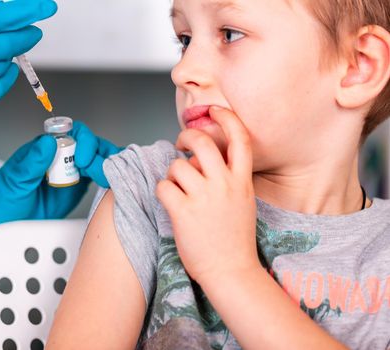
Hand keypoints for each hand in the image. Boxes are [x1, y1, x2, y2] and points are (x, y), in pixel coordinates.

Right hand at [0, 0, 56, 133]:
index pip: (2, 17)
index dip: (27, 11)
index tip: (45, 8)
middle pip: (11, 43)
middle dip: (26, 35)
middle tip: (33, 31)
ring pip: (6, 65)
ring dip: (8, 57)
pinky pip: (0, 87)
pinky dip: (5, 77)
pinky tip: (3, 72)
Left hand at [0, 121, 121, 239]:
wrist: (2, 222)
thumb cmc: (2, 198)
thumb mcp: (15, 180)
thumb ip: (32, 161)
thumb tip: (48, 142)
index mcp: (47, 147)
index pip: (72, 132)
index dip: (83, 141)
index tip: (81, 158)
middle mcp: (62, 156)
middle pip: (91, 144)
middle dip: (99, 154)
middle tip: (93, 171)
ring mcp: (73, 171)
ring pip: (99, 159)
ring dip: (106, 166)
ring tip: (103, 178)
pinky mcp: (80, 187)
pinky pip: (99, 178)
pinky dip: (109, 178)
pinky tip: (110, 184)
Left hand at [156, 107, 259, 284]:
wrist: (231, 271)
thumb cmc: (234, 238)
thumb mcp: (243, 202)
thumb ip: (228, 178)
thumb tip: (200, 160)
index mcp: (242, 181)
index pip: (239, 137)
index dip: (226, 117)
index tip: (214, 109)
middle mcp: (224, 184)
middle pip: (202, 141)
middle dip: (186, 136)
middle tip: (181, 144)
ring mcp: (204, 197)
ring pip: (177, 164)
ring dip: (172, 173)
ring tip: (177, 188)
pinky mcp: (183, 211)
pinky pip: (163, 186)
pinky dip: (162, 191)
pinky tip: (170, 202)